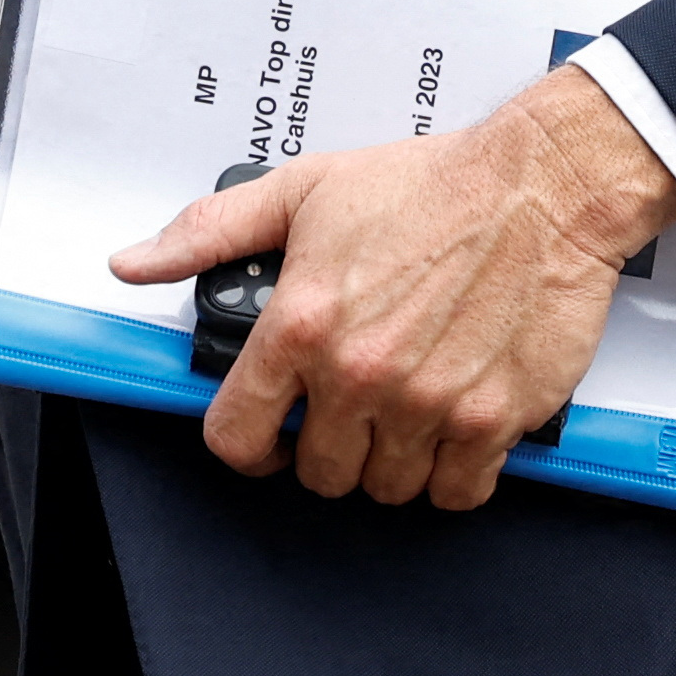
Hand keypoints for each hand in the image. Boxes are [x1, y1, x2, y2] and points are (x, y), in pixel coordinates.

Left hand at [104, 65, 675, 510]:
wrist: (540, 186)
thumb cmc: (432, 184)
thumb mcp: (304, 190)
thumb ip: (211, 232)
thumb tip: (135, 261)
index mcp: (302, 325)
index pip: (235, 435)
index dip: (246, 443)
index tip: (267, 434)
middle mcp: (359, 374)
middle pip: (318, 474)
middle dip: (326, 448)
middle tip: (348, 411)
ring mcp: (428, 403)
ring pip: (386, 488)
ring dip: (389, 462)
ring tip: (401, 414)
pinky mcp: (494, 418)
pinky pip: (457, 491)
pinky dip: (452, 475)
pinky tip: (450, 432)